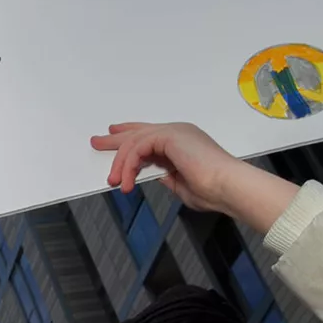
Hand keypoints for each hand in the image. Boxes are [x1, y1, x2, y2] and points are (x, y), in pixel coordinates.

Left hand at [90, 122, 296, 233]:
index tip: (112, 134)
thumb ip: (166, 176)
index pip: (150, 133)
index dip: (130, 133)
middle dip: (115, 139)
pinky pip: (139, 147)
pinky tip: (127, 182)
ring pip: (135, 141)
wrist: (227, 186)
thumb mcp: (180, 184)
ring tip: (114, 182)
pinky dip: (129, 165)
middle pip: (138, 131)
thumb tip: (151, 175)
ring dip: (121, 163)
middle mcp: (178, 132)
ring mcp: (175, 132)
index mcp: (182, 141)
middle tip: (96, 142)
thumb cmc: (212, 190)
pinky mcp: (170, 136)